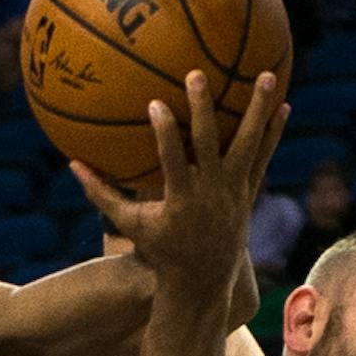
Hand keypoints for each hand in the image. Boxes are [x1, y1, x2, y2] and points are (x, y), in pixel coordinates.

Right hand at [66, 68, 287, 299]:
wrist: (202, 281)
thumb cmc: (160, 251)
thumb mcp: (129, 225)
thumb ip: (102, 195)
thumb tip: (72, 164)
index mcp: (180, 199)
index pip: (171, 160)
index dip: (165, 132)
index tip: (156, 103)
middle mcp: (210, 193)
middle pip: (210, 144)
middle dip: (204, 109)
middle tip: (197, 75)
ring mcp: (233, 192)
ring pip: (248, 145)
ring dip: (258, 110)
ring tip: (266, 75)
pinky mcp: (248, 193)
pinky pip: (263, 158)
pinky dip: (273, 133)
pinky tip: (283, 105)